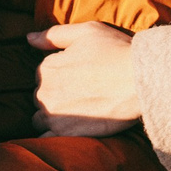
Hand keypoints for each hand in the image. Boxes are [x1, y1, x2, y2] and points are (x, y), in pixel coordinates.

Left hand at [30, 21, 141, 137]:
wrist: (141, 81)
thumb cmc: (116, 51)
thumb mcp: (86, 32)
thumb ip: (53, 35)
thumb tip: (28, 38)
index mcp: (47, 67)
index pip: (43, 72)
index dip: (61, 72)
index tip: (79, 73)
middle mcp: (45, 92)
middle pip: (41, 95)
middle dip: (55, 94)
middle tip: (81, 91)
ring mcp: (54, 115)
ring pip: (41, 117)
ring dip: (53, 115)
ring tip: (77, 111)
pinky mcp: (66, 134)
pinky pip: (46, 138)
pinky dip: (52, 134)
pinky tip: (69, 128)